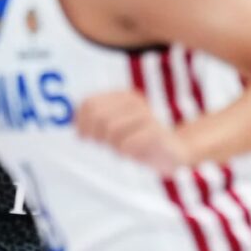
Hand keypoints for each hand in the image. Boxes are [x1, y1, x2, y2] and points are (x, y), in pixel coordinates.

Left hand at [76, 90, 190, 174]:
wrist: (174, 151)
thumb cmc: (138, 141)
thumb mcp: (114, 130)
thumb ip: (95, 125)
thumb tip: (77, 131)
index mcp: (120, 96)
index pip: (88, 104)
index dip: (81, 123)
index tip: (84, 138)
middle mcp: (133, 101)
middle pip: (98, 117)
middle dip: (96, 136)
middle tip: (105, 146)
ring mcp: (146, 115)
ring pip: (111, 130)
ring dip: (112, 145)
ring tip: (121, 149)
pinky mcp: (155, 132)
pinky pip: (127, 144)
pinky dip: (124, 152)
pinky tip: (132, 153)